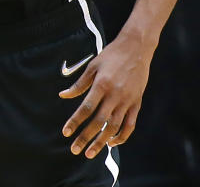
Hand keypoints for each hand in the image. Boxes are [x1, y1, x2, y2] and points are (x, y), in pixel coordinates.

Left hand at [59, 33, 152, 157]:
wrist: (136, 48)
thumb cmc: (111, 55)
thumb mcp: (92, 66)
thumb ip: (79, 84)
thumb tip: (63, 95)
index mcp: (101, 85)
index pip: (85, 109)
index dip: (75, 122)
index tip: (66, 133)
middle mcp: (115, 95)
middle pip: (99, 122)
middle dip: (86, 138)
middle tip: (75, 150)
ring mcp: (127, 100)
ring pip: (114, 127)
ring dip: (102, 142)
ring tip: (90, 152)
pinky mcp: (137, 103)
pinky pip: (130, 125)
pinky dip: (121, 136)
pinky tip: (111, 143)